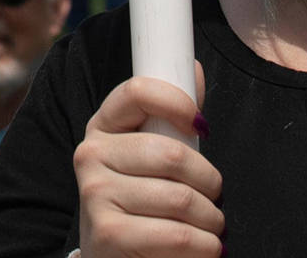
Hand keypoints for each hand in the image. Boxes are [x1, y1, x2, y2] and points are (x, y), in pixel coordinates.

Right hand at [75, 71, 222, 257]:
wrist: (112, 255)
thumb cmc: (140, 200)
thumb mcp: (149, 154)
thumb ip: (171, 116)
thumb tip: (191, 68)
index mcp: (103, 126)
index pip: (138, 91)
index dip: (177, 102)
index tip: (202, 126)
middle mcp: (91, 155)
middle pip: (172, 154)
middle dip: (210, 181)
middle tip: (215, 196)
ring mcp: (95, 194)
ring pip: (181, 199)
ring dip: (212, 219)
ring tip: (211, 226)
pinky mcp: (108, 234)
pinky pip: (177, 235)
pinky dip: (204, 246)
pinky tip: (204, 247)